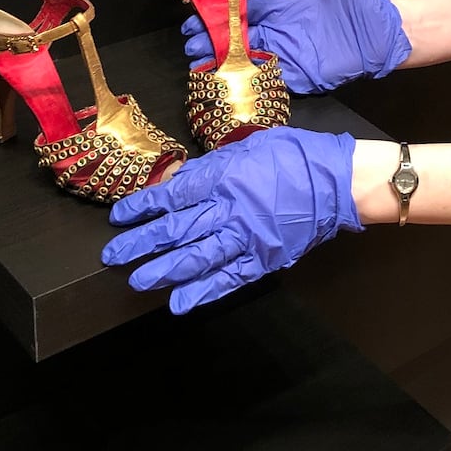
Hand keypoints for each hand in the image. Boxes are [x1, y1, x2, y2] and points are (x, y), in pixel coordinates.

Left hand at [102, 127, 362, 313]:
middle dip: (142, 243)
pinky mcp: (264, 259)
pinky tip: (181, 303)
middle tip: (113, 256)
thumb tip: (179, 181)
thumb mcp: (249, 147)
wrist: (338, 182)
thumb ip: (212, 167)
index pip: (174, 196)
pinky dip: (204, 292)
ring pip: (197, 257)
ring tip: (139, 281)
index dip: (142, 208)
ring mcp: (247, 238)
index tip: (118, 218)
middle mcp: (230, 209)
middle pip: (177, 229)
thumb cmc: (294, 156)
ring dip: (165, 271)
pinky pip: (229, 278)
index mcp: (225, 177)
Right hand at [181, 0, 411, 93]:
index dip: (220, 14)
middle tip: (191, 46)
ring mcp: (290, 54)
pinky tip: (232, 83)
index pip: (243, 10)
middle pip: (240, 38)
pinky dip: (252, 81)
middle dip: (215, 42)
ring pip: (250, 60)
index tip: (196, 18)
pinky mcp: (302, 75)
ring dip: (227, 64)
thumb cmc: (361, 0)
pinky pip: (273, 79)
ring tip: (202, 66)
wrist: (386, 31)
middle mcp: (281, 31)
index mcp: (283, 6)